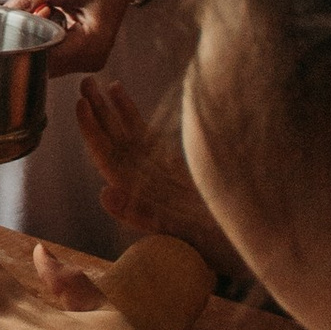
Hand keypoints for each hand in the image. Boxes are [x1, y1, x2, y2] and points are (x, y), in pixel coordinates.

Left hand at [10, 0, 164, 77]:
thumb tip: (3, 13)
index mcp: (93, 43)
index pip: (45, 58)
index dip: (24, 43)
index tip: (12, 25)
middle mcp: (93, 58)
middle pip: (45, 62)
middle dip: (30, 39)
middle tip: (34, 9)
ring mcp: (90, 59)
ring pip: (47, 59)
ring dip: (38, 37)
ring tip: (47, 8)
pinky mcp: (85, 54)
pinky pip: (55, 53)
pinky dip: (46, 36)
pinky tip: (52, 13)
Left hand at [76, 81, 246, 281]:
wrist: (250, 248)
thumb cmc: (219, 246)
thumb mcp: (184, 232)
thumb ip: (144, 216)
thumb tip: (103, 193)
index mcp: (142, 195)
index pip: (109, 159)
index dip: (94, 133)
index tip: (81, 106)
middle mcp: (144, 183)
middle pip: (114, 143)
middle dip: (98, 113)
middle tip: (83, 81)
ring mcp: (157, 173)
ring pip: (126, 137)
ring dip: (110, 110)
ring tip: (96, 82)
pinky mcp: (172, 169)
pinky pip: (145, 136)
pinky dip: (131, 115)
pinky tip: (119, 91)